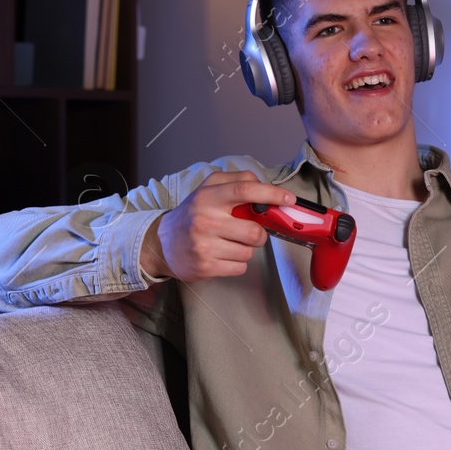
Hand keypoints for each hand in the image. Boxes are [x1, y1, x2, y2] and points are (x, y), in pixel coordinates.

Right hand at [140, 170, 293, 282]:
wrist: (162, 243)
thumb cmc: (192, 215)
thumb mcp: (208, 190)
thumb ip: (236, 182)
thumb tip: (266, 187)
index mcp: (208, 197)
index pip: (245, 190)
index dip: (271, 194)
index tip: (288, 199)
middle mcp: (205, 220)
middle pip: (254, 231)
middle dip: (258, 234)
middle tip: (249, 232)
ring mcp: (204, 245)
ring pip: (248, 252)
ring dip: (245, 249)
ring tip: (228, 243)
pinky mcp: (205, 266)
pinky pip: (240, 267)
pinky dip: (236, 263)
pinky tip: (222, 256)